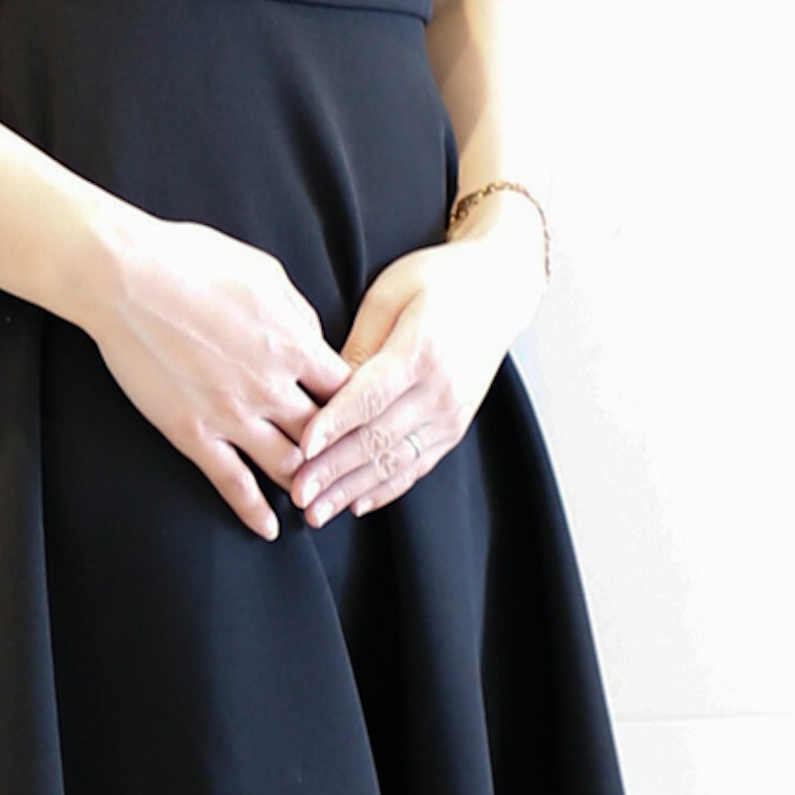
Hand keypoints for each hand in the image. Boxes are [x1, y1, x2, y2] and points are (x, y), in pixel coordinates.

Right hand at [91, 215, 353, 537]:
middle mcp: (272, 386)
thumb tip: (314, 340)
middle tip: (350, 470)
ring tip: (318, 501)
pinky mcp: (193, 432)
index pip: (350, 391)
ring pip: (289, 467)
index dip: (360, 407)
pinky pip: (232, 483)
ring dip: (308, 487)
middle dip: (342, 455)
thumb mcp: (265, 273)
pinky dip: (255, 511)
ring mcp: (232, 414)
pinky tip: (269, 529)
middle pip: (327, 436)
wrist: (125, 277)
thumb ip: (299, 313)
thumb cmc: (192, 261)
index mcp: (295, 343)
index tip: (361, 419)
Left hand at [287, 218, 534, 527]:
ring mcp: (451, 414)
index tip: (301, 448)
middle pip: (378, 438)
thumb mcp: (389, 294)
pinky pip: (416, 466)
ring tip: (317, 513)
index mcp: (421, 351)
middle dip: (333, 471)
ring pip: (395, 462)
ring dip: (353, 490)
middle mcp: (441, 390)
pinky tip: (356, 505)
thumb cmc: (435, 281)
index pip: (370, 396)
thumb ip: (358, 345)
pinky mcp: (454, 427)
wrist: (497, 291)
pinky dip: (385, 489)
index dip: (334, 425)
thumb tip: (324, 389)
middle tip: (296, 493)